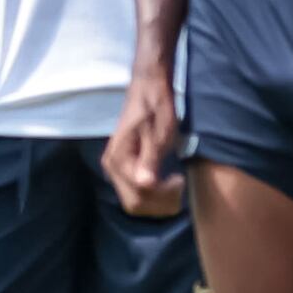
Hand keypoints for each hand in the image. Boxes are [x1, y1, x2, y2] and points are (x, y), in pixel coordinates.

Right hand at [103, 70, 188, 216]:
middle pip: (135, 204)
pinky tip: (168, 182)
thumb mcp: (159, 133)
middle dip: (161, 203)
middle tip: (180, 184)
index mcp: (118, 159)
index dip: (163, 194)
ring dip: (159, 201)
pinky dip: (155, 195)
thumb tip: (145, 184)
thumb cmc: (156, 107)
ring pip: (136, 203)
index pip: (139, 195)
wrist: (149, 88)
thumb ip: (150, 159)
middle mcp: (111, 167)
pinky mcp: (124, 169)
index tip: (180, 180)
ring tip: (176, 183)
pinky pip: (137, 194)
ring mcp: (116, 170)